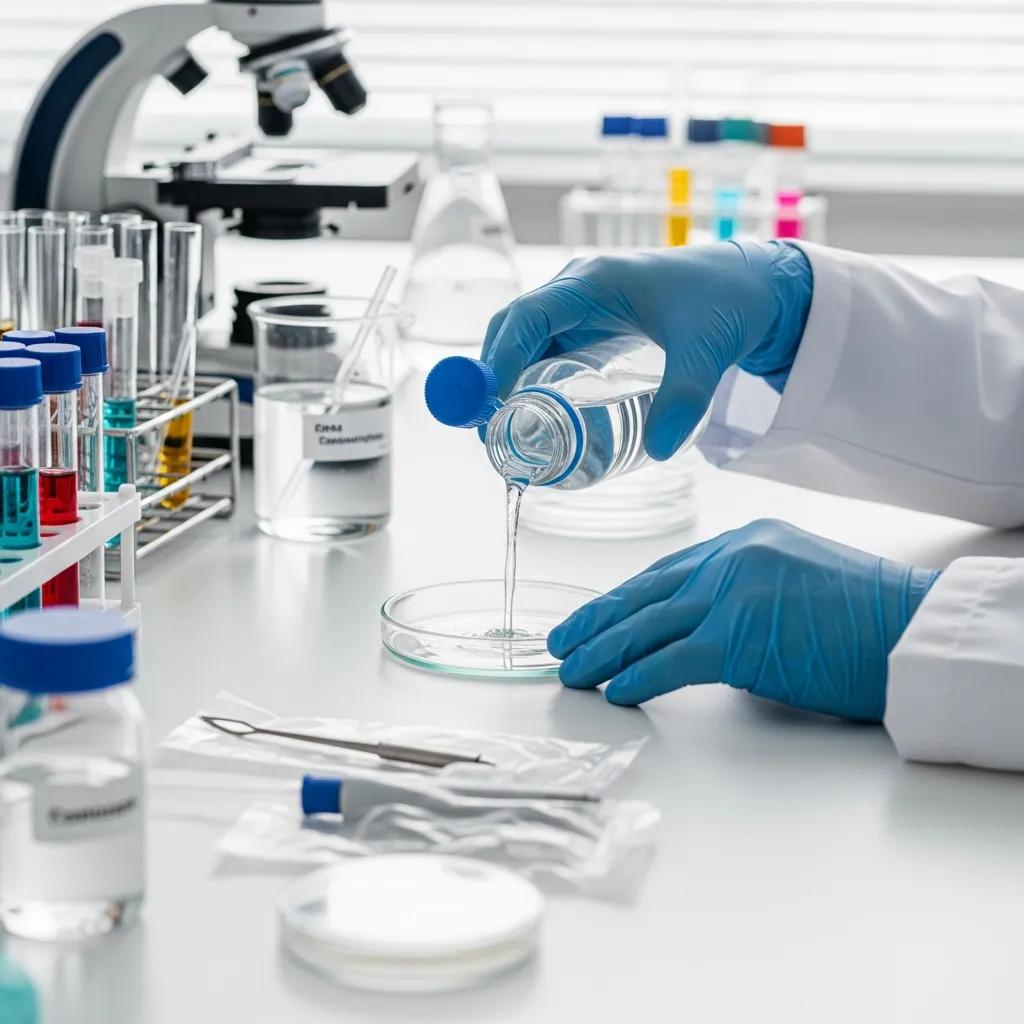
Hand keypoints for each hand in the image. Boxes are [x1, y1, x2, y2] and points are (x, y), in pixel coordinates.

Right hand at [481, 240, 811, 459]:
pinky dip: (530, 384)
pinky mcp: (590, 328)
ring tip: (506, 435)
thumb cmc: (726, 303)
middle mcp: (577, 291)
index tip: (490, 407)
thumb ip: (685, 398)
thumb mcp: (707, 350)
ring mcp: (580, 309)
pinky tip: (536, 419)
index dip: (500, 360)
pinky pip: (546, 354)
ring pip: (524, 345)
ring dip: (506, 385)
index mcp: (593, 282)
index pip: (527, 318)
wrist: (751, 287)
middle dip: (491, 380)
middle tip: (490, 434)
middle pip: (512, 331)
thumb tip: (658, 449)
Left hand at [549, 519, 938, 719]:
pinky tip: (615, 689)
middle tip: (562, 640)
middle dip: (597, 621)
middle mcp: (730, 559)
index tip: (595, 615)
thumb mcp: (794, 582)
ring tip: (573, 670)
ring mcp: (731, 593)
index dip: (623, 599)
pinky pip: (670, 660)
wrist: (910, 630)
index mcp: (742, 542)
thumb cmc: (865, 618)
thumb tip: (702, 636)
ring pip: (646, 626)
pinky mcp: (737, 636)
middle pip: (644, 594)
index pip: (665, 573)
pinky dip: (638, 676)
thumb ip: (743, 595)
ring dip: (603, 652)